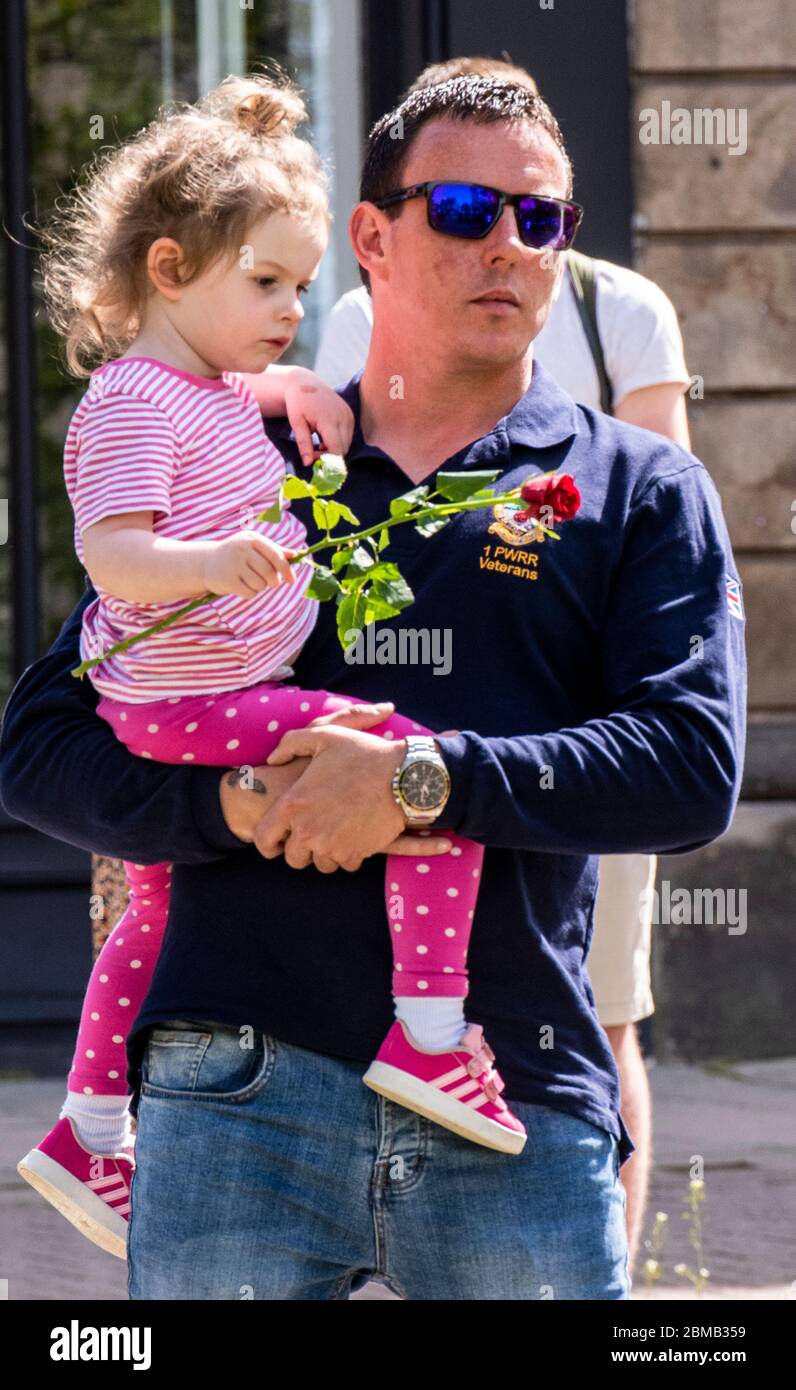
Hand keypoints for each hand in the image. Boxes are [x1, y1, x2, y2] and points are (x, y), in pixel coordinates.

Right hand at [203, 531, 296, 598]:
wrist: (207, 562)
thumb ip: (274, 550)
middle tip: (271, 583)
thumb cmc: (237, 554)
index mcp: (252, 539)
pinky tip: (242, 586)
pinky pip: (249, 593)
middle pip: (269, 572)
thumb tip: (296, 554)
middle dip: (273, 582)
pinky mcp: (227, 580)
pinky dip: (250, 593)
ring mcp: (233, 564)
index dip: (286, 569)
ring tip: (250, 581)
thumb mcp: (254, 547)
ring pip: (260, 584)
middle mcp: (242, 549)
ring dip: (259, 587)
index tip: (292, 581)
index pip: (275, 555)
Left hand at [219, 706, 452, 870]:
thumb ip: (290, 744)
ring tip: (336, 833)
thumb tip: (273, 759)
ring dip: (326, 853)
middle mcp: (308, 830)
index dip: (267, 844)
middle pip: (294, 858)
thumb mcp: (323, 735)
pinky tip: (355, 836)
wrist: (404, 775)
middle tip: (314, 835)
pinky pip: (345, 864)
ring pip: (321, 864)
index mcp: (293, 805)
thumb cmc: (363, 753)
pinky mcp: (355, 853)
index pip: (264, 838)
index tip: (276, 844)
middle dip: (302, 850)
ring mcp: (332, 845)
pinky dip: (349, 854)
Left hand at [282, 367, 354, 466]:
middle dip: (330, 456)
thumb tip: (308, 464)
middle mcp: (343, 417)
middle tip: (313, 453)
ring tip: (318, 445)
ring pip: (347, 444)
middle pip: (343, 448)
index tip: (313, 460)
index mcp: (328, 419)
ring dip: (334, 449)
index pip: (336, 449)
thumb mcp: (296, 423)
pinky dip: (339, 441)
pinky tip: (326, 438)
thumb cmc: (298, 403)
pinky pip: (348, 436)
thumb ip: (304, 444)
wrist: (304, 382)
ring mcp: (349, 415)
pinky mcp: (350, 415)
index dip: (326, 459)